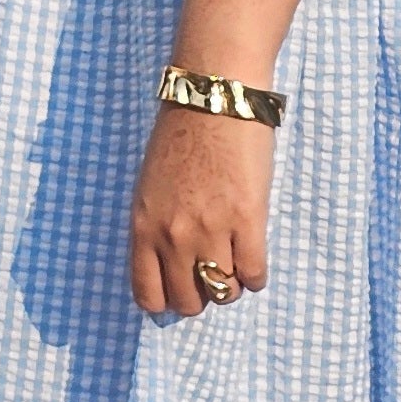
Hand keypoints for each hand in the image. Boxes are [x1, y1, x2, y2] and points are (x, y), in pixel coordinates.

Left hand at [128, 103, 271, 317]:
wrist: (213, 99)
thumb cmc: (180, 136)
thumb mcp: (150, 188)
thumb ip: (156, 228)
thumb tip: (172, 264)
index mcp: (143, 228)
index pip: (148, 295)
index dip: (167, 302)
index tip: (180, 291)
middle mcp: (173, 237)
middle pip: (189, 301)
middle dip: (202, 296)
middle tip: (212, 277)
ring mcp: (211, 230)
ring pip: (224, 292)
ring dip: (232, 285)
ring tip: (236, 265)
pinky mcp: (248, 220)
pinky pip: (254, 274)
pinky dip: (256, 277)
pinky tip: (255, 261)